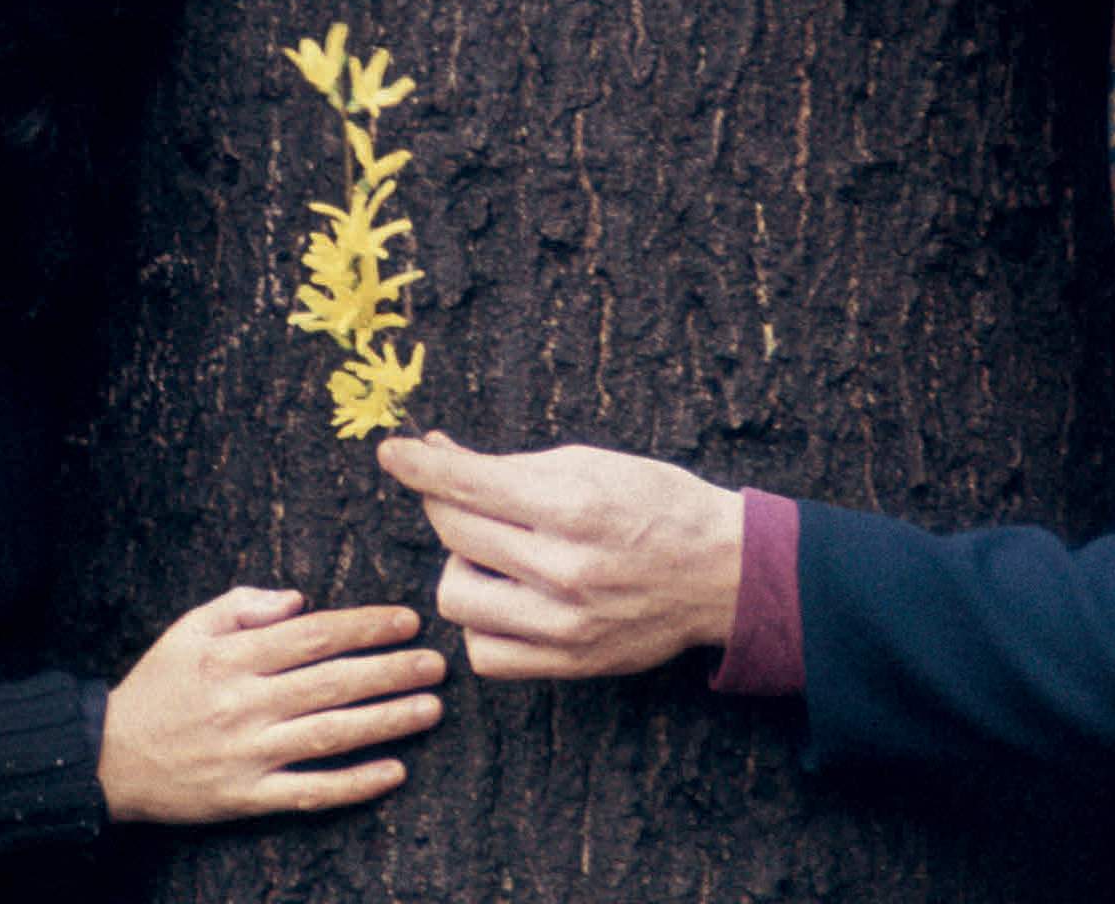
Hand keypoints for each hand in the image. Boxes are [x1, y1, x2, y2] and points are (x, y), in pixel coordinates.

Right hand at [97, 587, 444, 823]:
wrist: (107, 758)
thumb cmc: (155, 686)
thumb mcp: (187, 629)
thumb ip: (242, 605)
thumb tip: (299, 600)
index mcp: (232, 656)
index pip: (314, 635)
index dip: (365, 626)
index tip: (406, 621)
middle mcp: (244, 703)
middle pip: (332, 683)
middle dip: (391, 671)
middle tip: (435, 664)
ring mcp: (247, 753)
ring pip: (329, 735)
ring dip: (385, 721)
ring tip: (430, 708)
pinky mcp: (245, 797)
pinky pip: (308, 791)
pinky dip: (353, 784)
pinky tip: (394, 772)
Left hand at [374, 431, 743, 680]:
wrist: (723, 573)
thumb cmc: (658, 505)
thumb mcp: (591, 463)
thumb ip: (511, 464)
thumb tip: (437, 451)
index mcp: (574, 505)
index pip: (468, 483)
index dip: (419, 463)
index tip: (392, 451)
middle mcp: (566, 568)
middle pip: (455, 534)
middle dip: (443, 503)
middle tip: (458, 494)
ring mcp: (565, 624)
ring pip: (456, 598)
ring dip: (459, 567)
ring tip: (488, 554)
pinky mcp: (569, 663)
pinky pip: (484, 653)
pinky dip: (480, 623)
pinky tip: (502, 599)